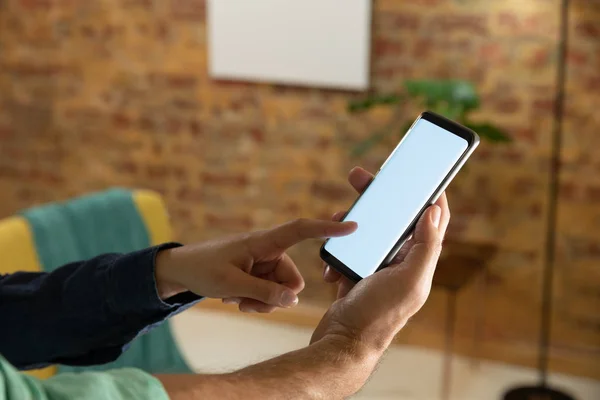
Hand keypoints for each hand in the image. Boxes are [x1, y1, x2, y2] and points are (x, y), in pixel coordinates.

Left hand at [154, 219, 356, 312]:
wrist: (183, 270)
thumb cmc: (203, 269)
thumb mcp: (231, 284)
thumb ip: (263, 292)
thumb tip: (292, 301)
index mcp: (263, 242)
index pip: (300, 230)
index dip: (327, 228)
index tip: (353, 226)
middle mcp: (269, 251)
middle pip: (292, 281)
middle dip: (274, 297)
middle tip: (246, 301)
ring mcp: (264, 264)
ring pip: (282, 292)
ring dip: (261, 301)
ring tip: (236, 298)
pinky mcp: (259, 273)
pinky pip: (271, 294)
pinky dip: (256, 301)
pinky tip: (236, 298)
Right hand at [312, 166, 449, 352]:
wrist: (343, 343)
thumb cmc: (378, 315)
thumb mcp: (408, 280)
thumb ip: (425, 247)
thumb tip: (436, 211)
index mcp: (418, 261)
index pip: (430, 220)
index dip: (427, 195)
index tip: (418, 173)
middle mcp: (401, 263)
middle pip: (393, 219)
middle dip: (378, 198)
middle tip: (359, 178)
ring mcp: (377, 268)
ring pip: (367, 231)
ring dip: (351, 224)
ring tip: (335, 221)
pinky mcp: (356, 273)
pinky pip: (347, 250)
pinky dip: (337, 251)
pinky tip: (331, 264)